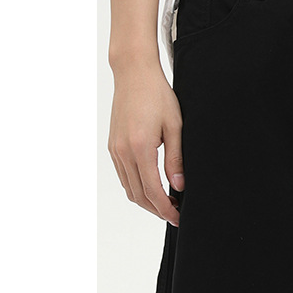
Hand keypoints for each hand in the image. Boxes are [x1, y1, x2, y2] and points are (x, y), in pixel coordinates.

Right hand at [108, 62, 183, 224]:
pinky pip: (123, 176)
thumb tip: (179, 187)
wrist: (134, 75)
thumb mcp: (175, 126)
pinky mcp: (113, 146)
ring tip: (166, 204)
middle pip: (138, 195)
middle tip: (175, 215)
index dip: (166, 209)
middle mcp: (123, 152)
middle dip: (156, 210)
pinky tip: (151, 187)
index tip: (178, 217)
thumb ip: (176, 159)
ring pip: (128, 188)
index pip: (152, 191)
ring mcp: (115, 150)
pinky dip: (136, 187)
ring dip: (146, 201)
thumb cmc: (157, 95)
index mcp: (140, 148)